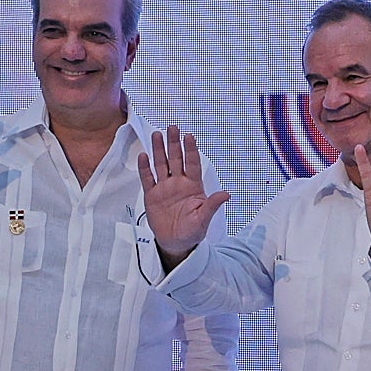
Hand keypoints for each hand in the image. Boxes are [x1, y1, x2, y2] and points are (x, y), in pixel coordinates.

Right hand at [137, 124, 229, 268]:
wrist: (176, 243)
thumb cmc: (193, 231)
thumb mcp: (204, 219)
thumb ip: (213, 205)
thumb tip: (226, 194)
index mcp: (193, 186)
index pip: (192, 163)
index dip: (190, 150)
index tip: (189, 136)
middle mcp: (179, 183)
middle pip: (176, 159)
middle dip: (174, 143)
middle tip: (172, 127)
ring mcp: (165, 187)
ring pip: (161, 164)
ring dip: (159, 150)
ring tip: (157, 135)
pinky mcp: (152, 195)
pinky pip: (148, 179)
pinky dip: (145, 168)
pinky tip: (144, 156)